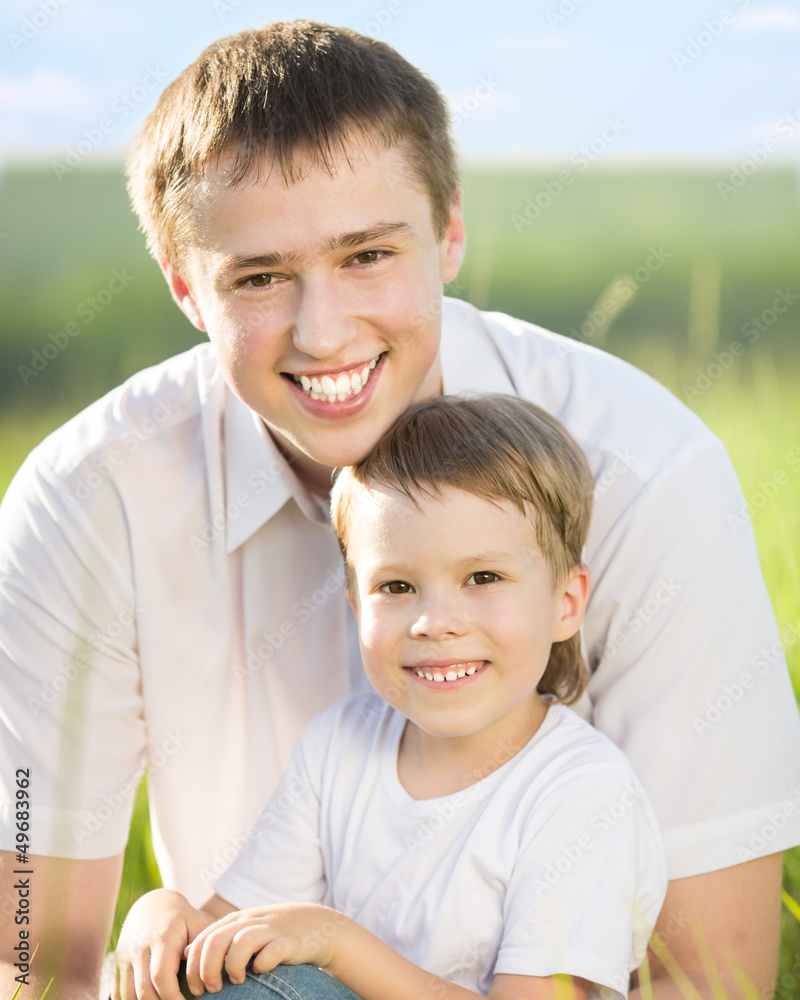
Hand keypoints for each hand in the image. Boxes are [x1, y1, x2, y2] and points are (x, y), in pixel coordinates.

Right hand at [113, 889, 212, 999]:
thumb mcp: (196, 924)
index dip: (172, 997)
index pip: (161, 976)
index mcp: (161, 938)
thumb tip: (204, 973)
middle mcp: (139, 949)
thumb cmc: (181, 918)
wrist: (153, 905)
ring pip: (128, 995)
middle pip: (144, 991)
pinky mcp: (117, 965)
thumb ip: (201, 947)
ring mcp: (124, 957)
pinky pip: (118, 993)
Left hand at [184, 903, 348, 994]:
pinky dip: (263, 964)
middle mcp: (249, 922)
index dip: (193, 967)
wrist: (316, 924)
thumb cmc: (273, 934)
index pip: (201, 941)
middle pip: (215, 942)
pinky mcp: (289, 940)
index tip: (197, 989)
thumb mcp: (242, 932)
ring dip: (232, 966)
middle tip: (213, 989)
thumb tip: (184, 953)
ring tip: (236, 981)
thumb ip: (215, 940)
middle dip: (207, 970)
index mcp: (234, 922)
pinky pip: (272, 951)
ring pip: (239, 943)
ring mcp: (269, 929)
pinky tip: (262, 971)